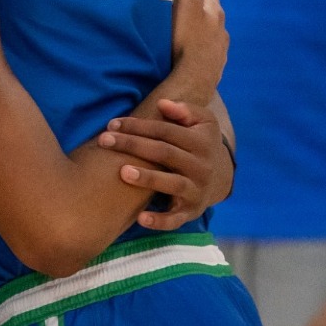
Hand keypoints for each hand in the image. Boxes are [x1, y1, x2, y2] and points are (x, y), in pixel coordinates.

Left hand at [101, 98, 233, 229]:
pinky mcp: (191, 211)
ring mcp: (197, 190)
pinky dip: (160, 221)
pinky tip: (140, 218)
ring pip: (172, 183)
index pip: (166, 131)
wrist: (221, 178)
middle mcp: (201, 166)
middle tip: (104, 140)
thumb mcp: (202, 122)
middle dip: (133, 145)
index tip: (112, 124)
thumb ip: (185, 110)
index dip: (139, 126)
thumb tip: (162, 104)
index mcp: (201, 142)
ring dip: (148, 178)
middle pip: (164, 153)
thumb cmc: (200, 143)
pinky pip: (175, 219)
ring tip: (123, 172)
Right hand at [170, 0, 227, 94]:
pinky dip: (199, 43)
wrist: (194, 79)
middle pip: (212, 9)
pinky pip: (207, 49)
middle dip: (200, 0)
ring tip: (185, 23)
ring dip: (200, 24)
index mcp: (214, 11)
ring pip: (210, 30)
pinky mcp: (213, 66)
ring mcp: (219, 49)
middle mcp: (221, 29)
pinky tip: (191, 49)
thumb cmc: (188, 38)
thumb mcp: (185, 3)